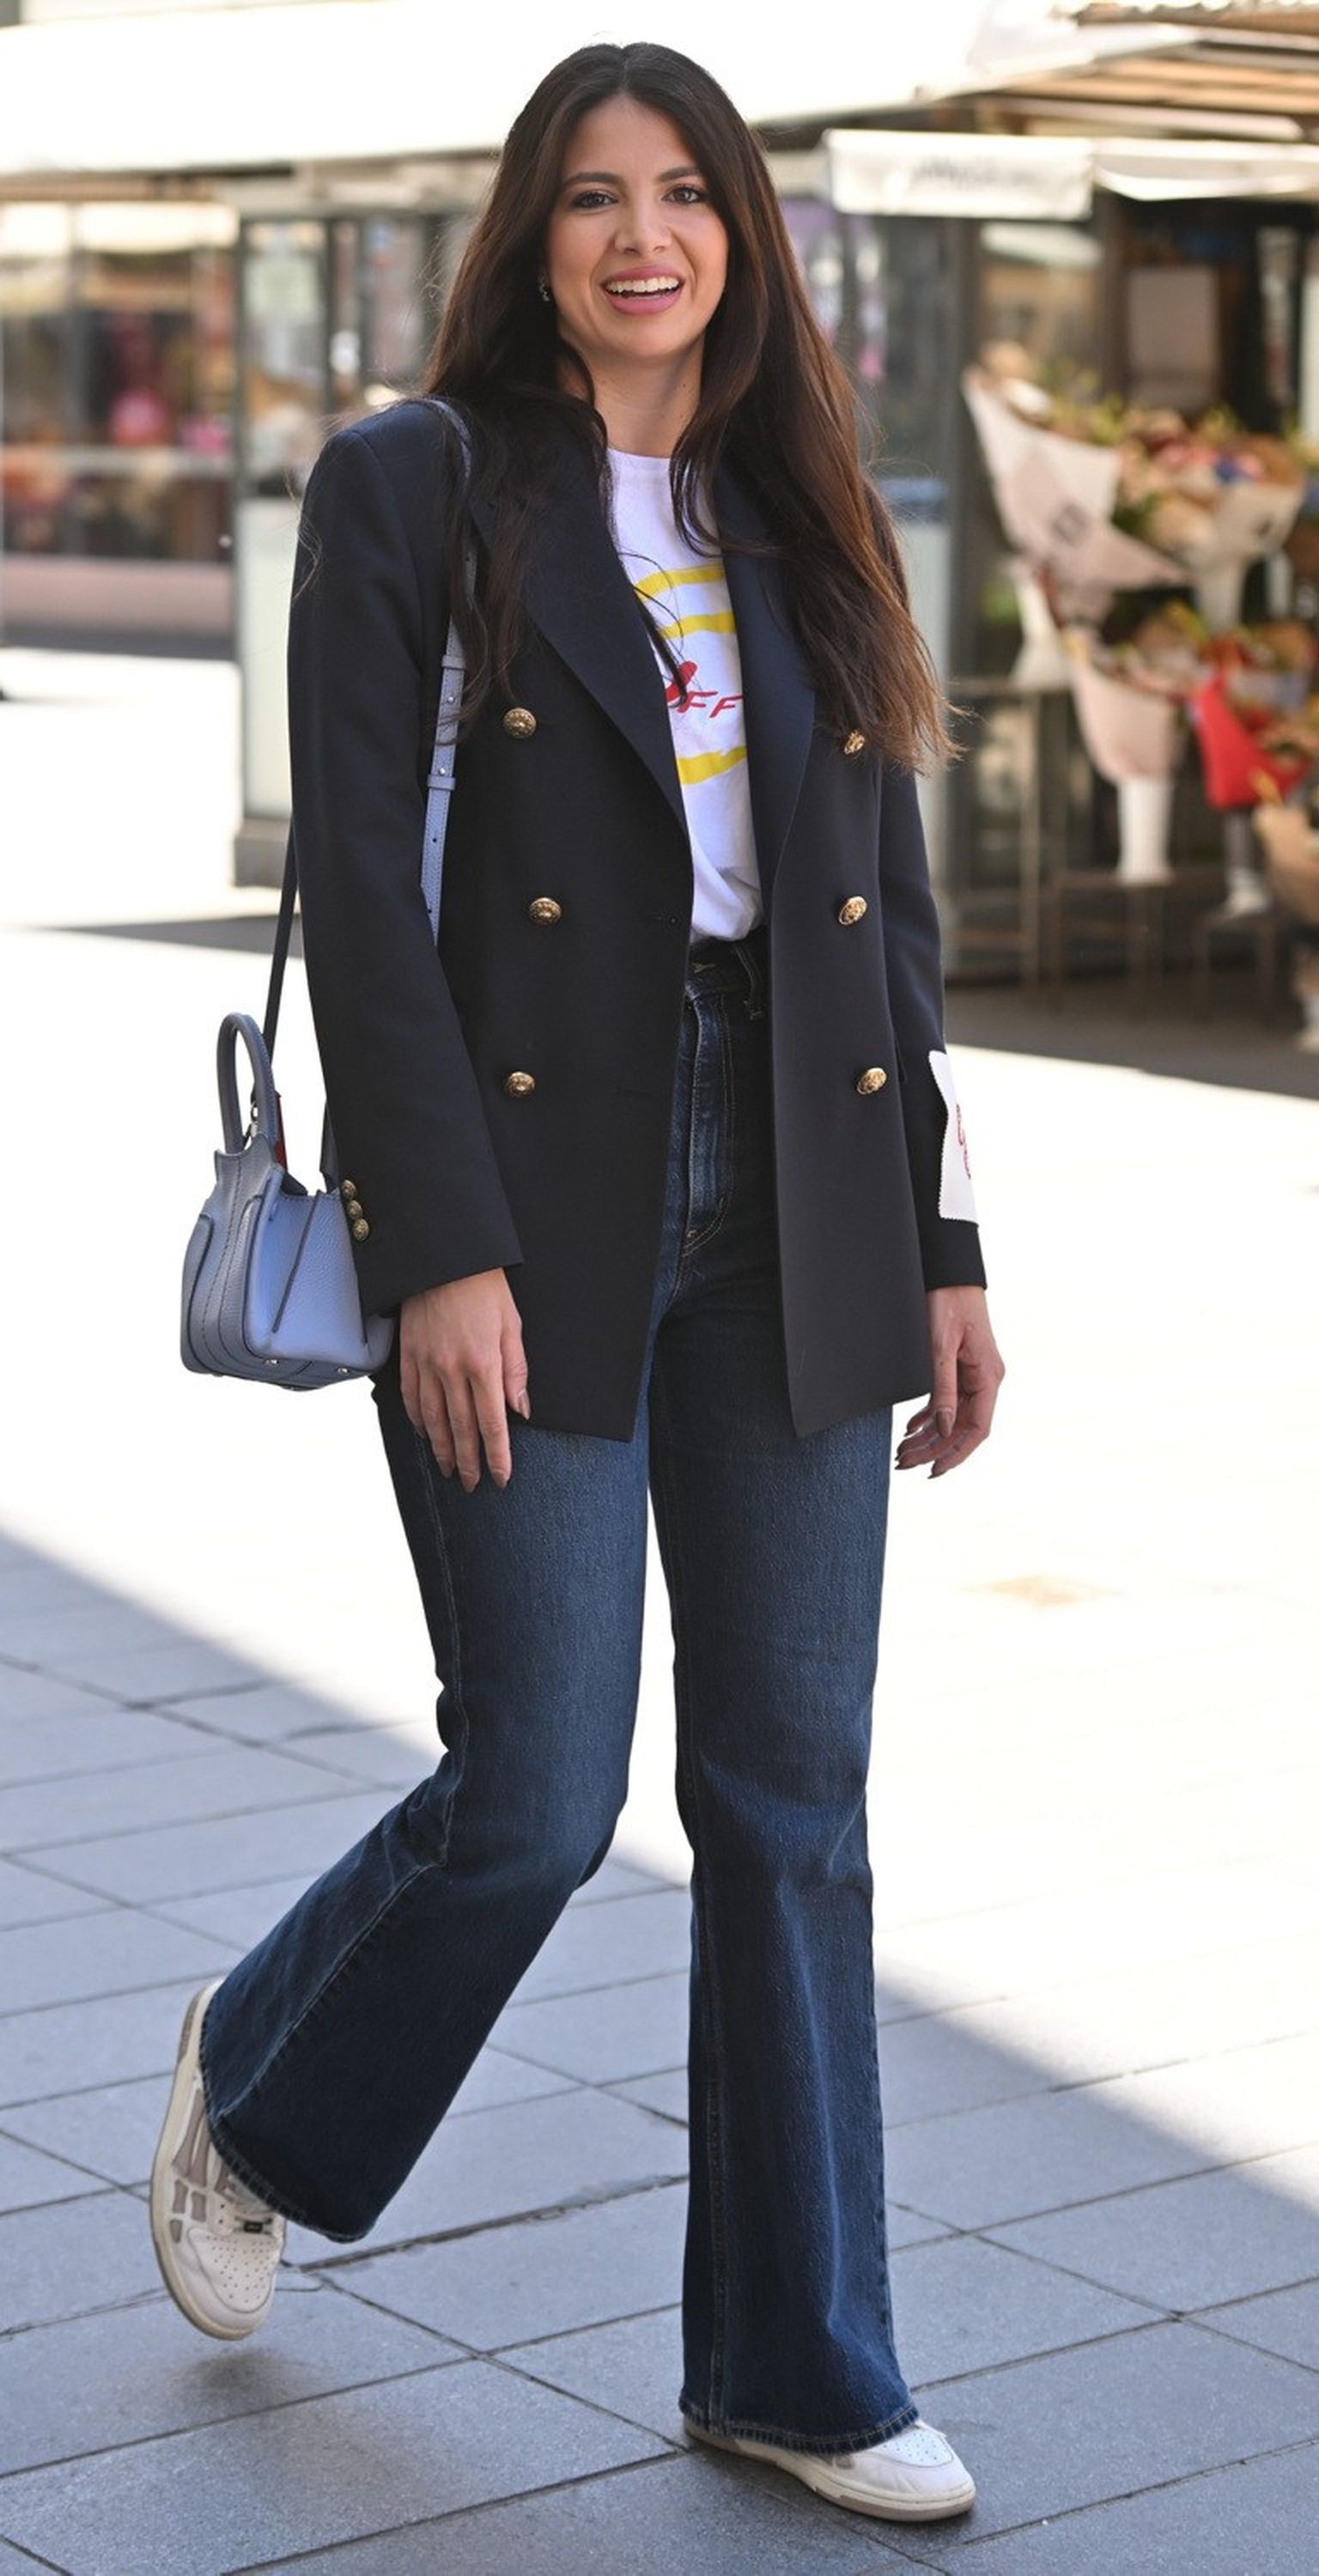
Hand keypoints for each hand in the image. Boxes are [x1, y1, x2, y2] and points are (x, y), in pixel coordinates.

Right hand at [399, 1271, 529, 1490]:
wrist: (442, 1258)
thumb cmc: (484, 1288)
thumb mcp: (512, 1325)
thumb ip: (516, 1371)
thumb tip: (521, 1411)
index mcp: (484, 1364)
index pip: (493, 1423)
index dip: (497, 1456)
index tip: (501, 1478)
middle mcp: (452, 1370)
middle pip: (461, 1429)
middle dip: (469, 1462)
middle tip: (474, 1485)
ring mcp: (427, 1365)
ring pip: (434, 1420)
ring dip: (442, 1450)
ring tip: (449, 1470)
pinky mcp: (409, 1356)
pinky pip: (412, 1398)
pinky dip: (418, 1421)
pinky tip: (425, 1435)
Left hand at [896, 1286, 1004, 1479]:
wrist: (949, 1271)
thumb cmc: (948, 1302)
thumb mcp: (939, 1348)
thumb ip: (942, 1390)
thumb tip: (942, 1428)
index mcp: (988, 1377)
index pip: (977, 1429)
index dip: (956, 1453)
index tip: (933, 1471)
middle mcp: (985, 1379)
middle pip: (961, 1426)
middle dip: (933, 1448)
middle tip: (903, 1463)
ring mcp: (973, 1374)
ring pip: (952, 1416)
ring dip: (928, 1436)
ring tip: (902, 1451)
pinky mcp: (960, 1367)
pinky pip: (947, 1400)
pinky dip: (929, 1416)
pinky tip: (911, 1429)